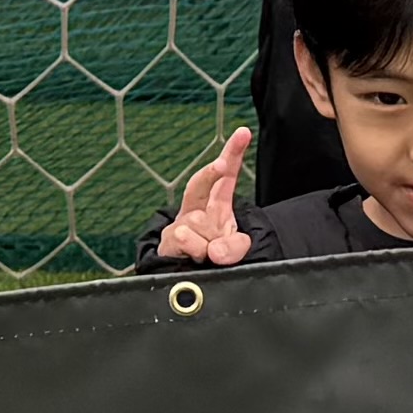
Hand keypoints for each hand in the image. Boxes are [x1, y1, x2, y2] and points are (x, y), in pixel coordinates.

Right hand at [153, 127, 258, 266]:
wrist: (189, 280)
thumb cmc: (214, 256)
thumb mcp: (235, 250)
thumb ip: (234, 248)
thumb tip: (214, 251)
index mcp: (216, 203)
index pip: (226, 175)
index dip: (234, 152)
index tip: (243, 132)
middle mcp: (197, 208)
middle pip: (200, 182)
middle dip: (211, 171)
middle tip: (222, 165)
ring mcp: (181, 222)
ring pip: (197, 223)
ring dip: (208, 242)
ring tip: (208, 255)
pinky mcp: (168, 238)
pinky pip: (185, 238)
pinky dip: (196, 250)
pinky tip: (195, 256)